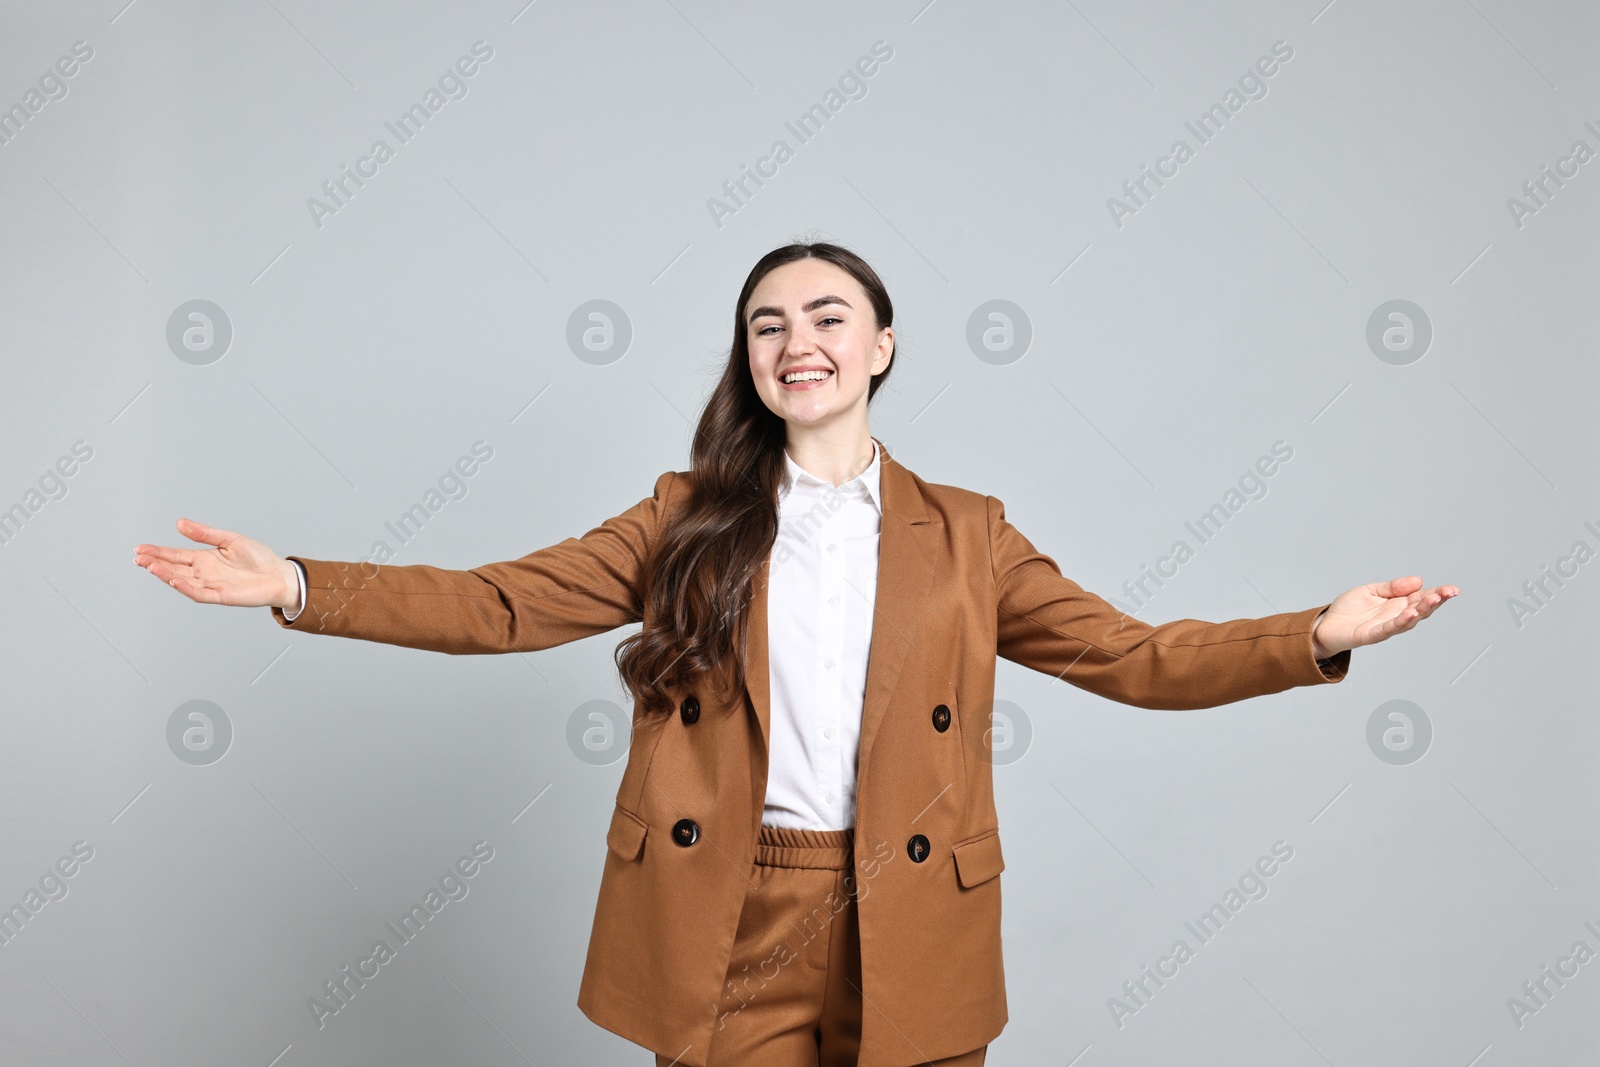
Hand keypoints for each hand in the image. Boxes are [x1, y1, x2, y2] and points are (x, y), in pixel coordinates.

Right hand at [134, 519, 299, 609]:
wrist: (279, 574)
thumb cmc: (258, 557)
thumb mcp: (230, 539)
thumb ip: (205, 534)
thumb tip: (180, 523)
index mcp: (204, 558)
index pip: (175, 555)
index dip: (158, 552)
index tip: (140, 548)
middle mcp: (204, 572)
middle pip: (174, 568)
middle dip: (155, 563)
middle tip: (138, 558)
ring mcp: (211, 585)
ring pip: (182, 581)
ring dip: (165, 574)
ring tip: (150, 566)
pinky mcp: (221, 596)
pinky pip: (199, 593)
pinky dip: (186, 587)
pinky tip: (174, 579)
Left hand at [1311, 575, 1458, 657]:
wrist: (1326, 625)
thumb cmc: (1349, 610)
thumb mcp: (1371, 591)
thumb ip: (1393, 587)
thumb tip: (1418, 580)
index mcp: (1397, 604)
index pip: (1421, 598)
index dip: (1437, 594)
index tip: (1452, 589)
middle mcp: (1395, 616)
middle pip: (1420, 609)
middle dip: (1436, 601)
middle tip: (1449, 592)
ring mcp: (1385, 626)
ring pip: (1409, 619)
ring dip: (1422, 610)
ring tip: (1434, 600)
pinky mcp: (1372, 634)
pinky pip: (1389, 628)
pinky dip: (1401, 621)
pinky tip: (1411, 614)